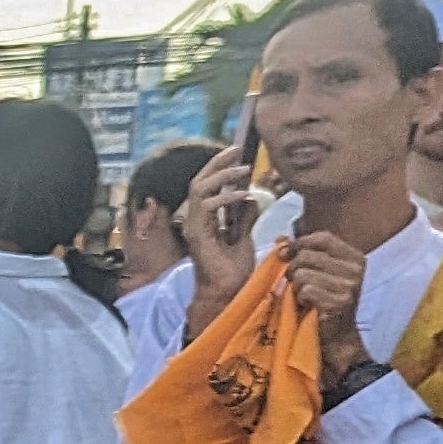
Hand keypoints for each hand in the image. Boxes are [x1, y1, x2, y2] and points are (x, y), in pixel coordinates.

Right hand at [178, 139, 260, 288]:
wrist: (227, 292)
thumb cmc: (233, 270)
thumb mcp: (244, 237)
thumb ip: (244, 218)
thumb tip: (249, 198)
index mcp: (204, 220)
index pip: (206, 186)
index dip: (218, 168)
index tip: (236, 154)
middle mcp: (194, 220)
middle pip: (198, 182)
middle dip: (216, 164)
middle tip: (236, 150)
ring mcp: (193, 227)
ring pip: (199, 189)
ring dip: (221, 176)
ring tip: (243, 170)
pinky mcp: (197, 235)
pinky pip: (206, 207)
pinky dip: (225, 198)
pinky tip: (242, 195)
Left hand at [283, 228, 369, 386]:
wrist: (335, 337)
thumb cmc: (322, 303)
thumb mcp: (317, 274)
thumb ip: (303, 254)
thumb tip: (281, 239)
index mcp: (354, 257)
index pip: (322, 238)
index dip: (299, 243)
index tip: (286, 254)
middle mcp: (356, 268)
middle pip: (307, 256)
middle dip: (293, 270)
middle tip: (298, 285)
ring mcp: (350, 285)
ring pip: (303, 274)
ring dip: (296, 287)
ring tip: (304, 298)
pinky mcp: (340, 302)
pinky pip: (305, 290)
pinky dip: (299, 299)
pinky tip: (307, 307)